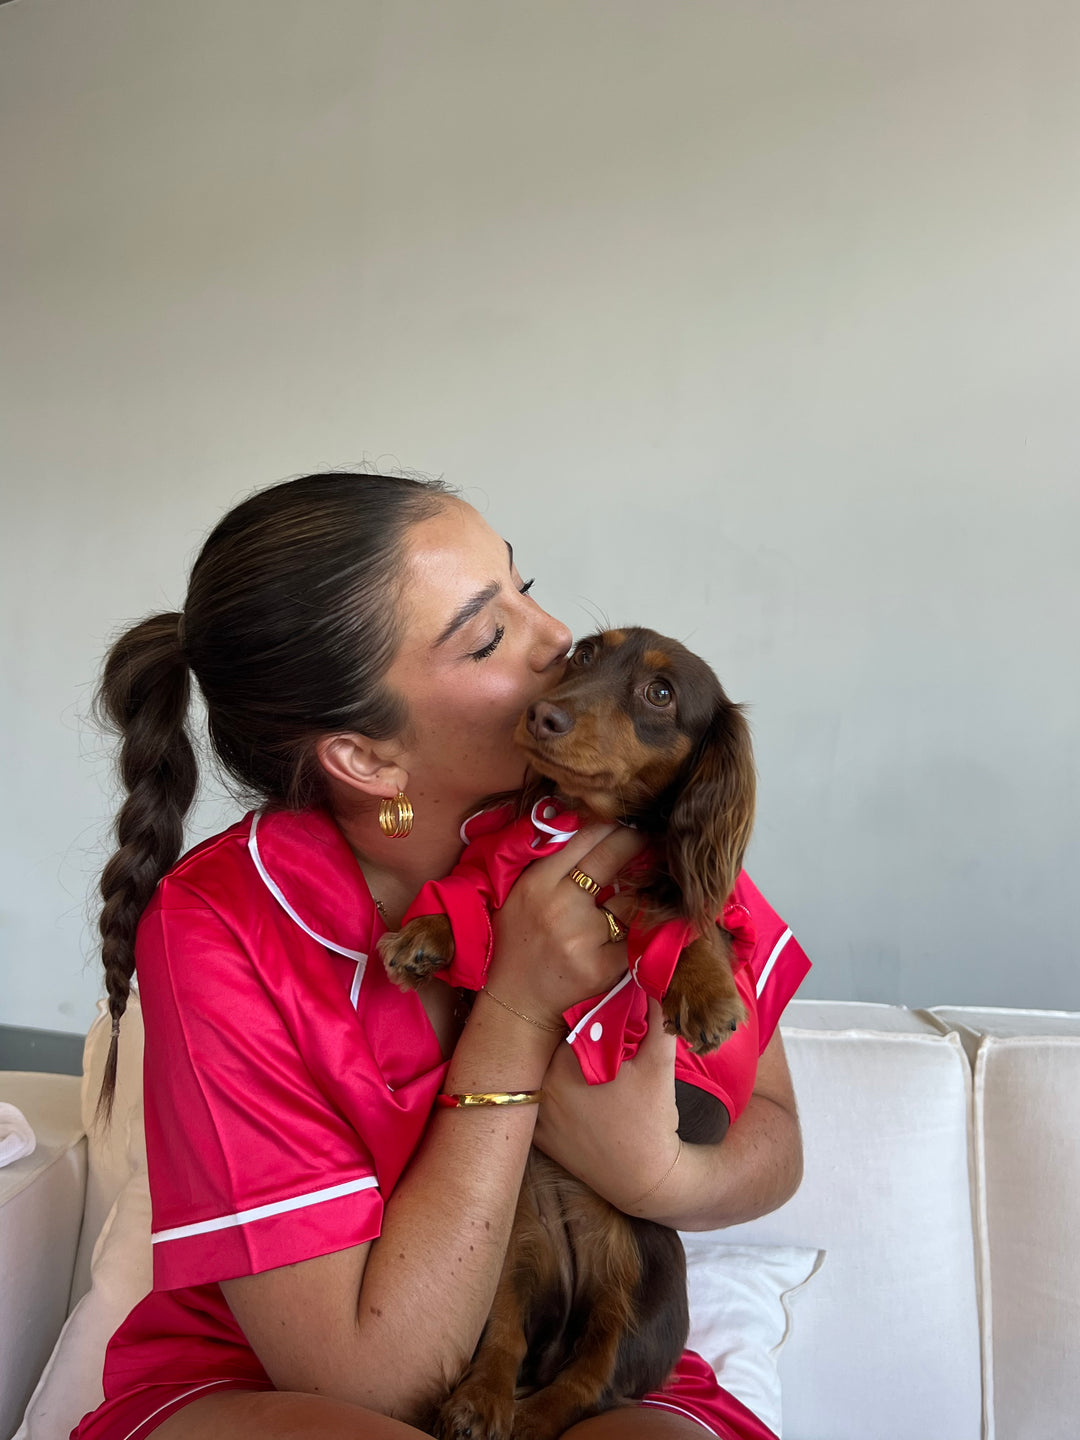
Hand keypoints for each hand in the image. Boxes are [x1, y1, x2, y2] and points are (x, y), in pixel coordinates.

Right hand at [485, 822, 645, 1028]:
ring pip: (630, 899)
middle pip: (610, 858)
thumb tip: (592, 825)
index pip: (584, 839)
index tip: (627, 822)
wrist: (517, 997)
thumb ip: (552, 863)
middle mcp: (560, 906)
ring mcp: (583, 937)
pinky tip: (648, 919)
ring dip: (644, 887)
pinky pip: (635, 937)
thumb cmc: (520, 939)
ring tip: (653, 877)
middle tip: (650, 837)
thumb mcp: (523, 893)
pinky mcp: (603, 965)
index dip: (611, 826)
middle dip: (636, 842)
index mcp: (537, 882)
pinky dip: (643, 928)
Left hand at [533, 998, 682, 1211]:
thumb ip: (656, 1016)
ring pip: (542, 1069)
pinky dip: (550, 1090)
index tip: (602, 1009)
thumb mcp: (659, 1062)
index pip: (569, 1019)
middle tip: (594, 1032)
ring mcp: (536, 1112)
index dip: (586, 1012)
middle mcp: (542, 1084)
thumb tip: (656, 978)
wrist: (646, 1179)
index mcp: (567, 1061)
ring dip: (558, 1061)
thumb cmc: (654, 1119)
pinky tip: (573, 1090)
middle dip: (571, 1033)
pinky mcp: (538, 1135)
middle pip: (551, 1043)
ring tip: (585, 1060)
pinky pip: (538, 1098)